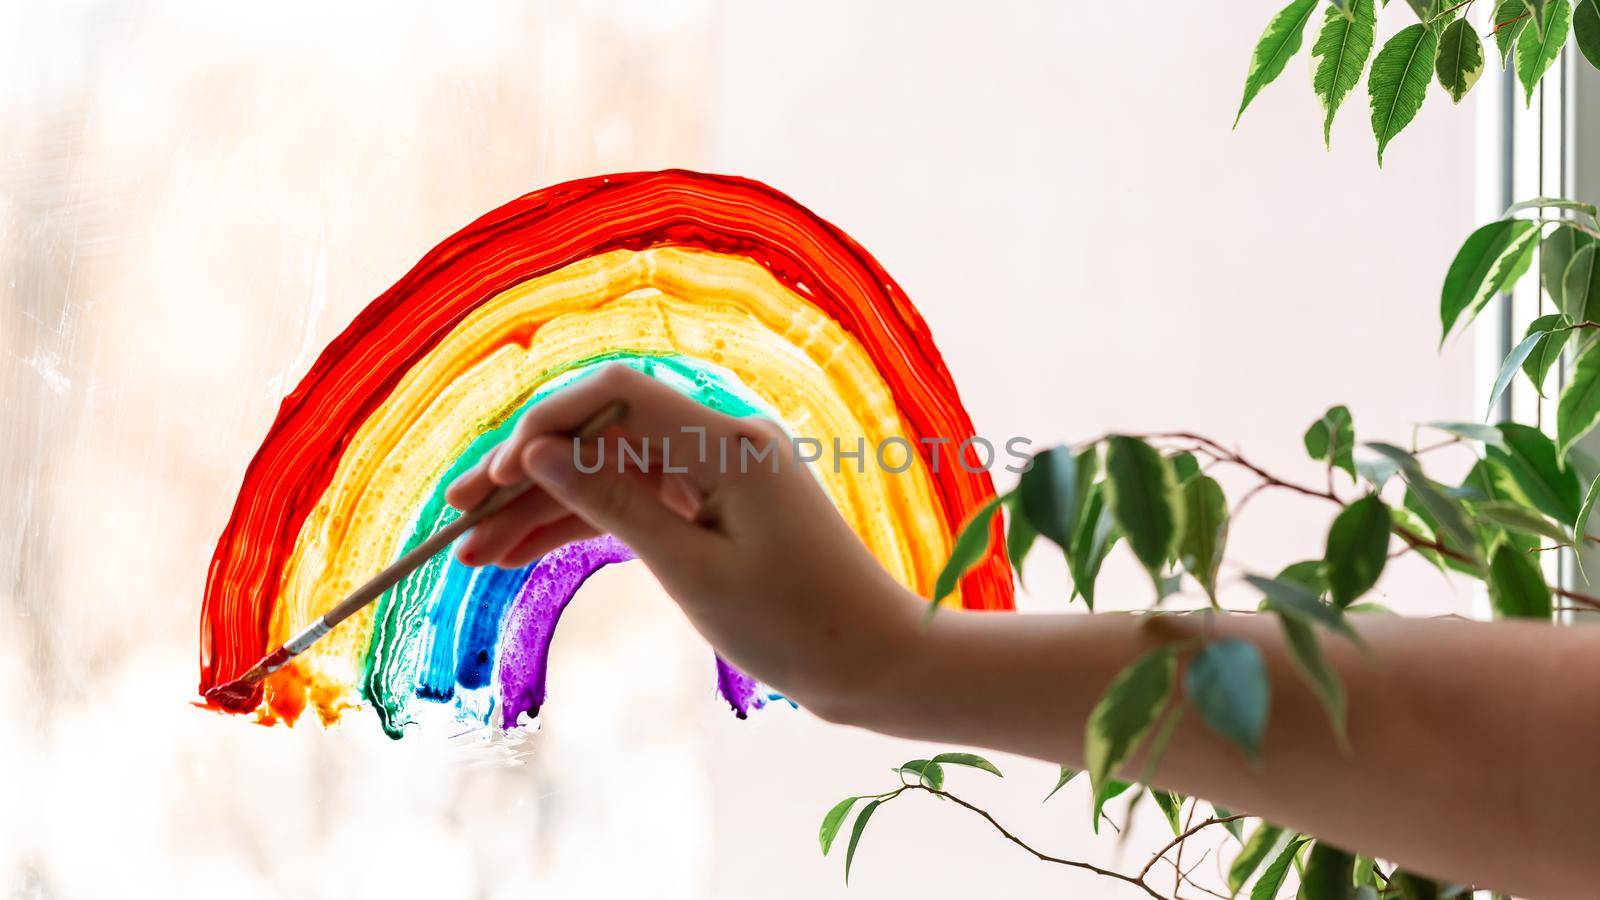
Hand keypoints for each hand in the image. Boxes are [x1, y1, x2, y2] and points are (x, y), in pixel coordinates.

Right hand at [444, 364, 925, 718]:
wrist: (874, 663)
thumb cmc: (795, 625)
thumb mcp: (691, 570)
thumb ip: (612, 504)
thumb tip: (536, 449)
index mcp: (725, 442)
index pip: (610, 397)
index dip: (540, 428)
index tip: (489, 482)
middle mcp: (720, 442)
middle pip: (601, 437)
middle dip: (526, 476)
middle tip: (456, 520)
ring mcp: (717, 473)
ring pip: (610, 475)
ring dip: (544, 510)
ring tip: (473, 554)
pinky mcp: (716, 505)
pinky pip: (637, 503)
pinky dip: (586, 526)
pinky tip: (524, 553)